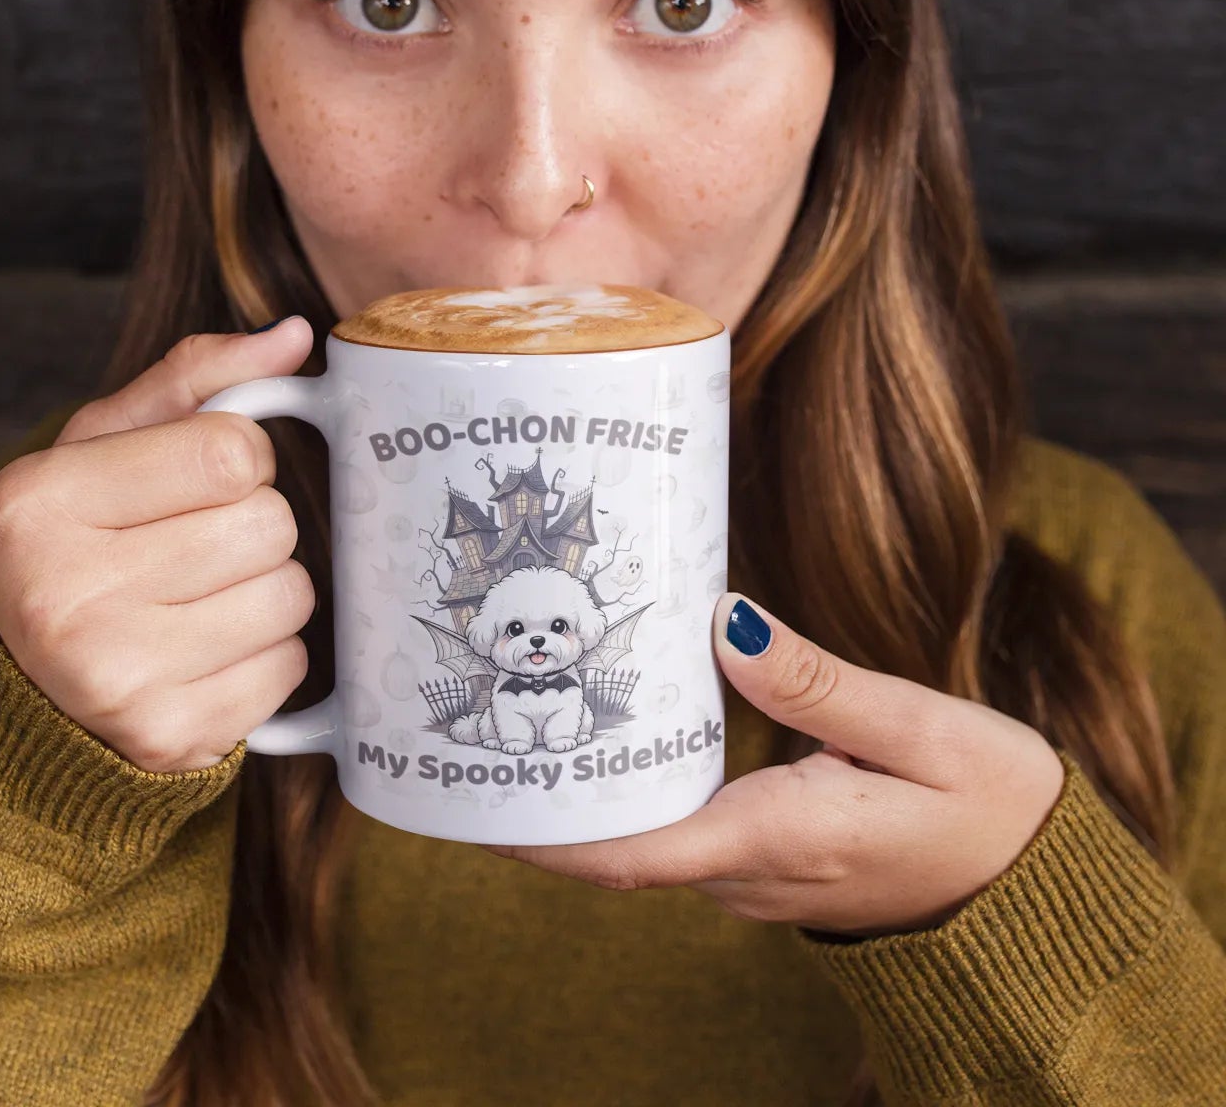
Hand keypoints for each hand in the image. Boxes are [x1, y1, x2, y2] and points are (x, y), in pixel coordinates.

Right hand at [0, 319, 317, 773]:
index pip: (232, 451)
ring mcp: (114, 678)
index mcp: (40, 501)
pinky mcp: (167, 737)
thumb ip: (197, 379)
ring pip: (291, 596)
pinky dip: (267, 656)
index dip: (241, 458)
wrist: (22, 685)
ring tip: (202, 598)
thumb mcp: (105, 445)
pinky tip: (208, 652)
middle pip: (269, 525)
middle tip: (198, 545)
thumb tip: (295, 335)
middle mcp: (64, 593)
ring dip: (268, 590)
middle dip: (255, 525)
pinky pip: (289, 670)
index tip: (203, 479)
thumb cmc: (77, 540)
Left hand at [487, 592, 1065, 936]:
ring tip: (535, 702)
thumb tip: (726, 623)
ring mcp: (755, 876)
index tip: (475, 797)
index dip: (542, 836)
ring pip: (648, 836)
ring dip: (592, 787)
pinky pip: (682, 830)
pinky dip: (640, 788)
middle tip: (484, 715)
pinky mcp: (767, 861)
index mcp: (777, 841)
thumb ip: (820, 685)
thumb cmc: (991, 808)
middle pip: (620, 843)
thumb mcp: (922, 731)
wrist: (1036, 888)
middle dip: (550, 793)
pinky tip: (621, 725)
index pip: (629, 854)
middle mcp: (749, 874)